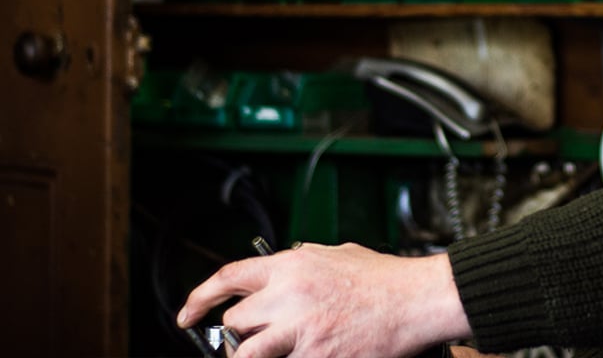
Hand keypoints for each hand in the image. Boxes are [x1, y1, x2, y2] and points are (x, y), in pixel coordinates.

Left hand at [177, 242, 471, 357]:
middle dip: (243, 332)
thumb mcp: (338, 254)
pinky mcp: (314, 357)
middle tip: (263, 337)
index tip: (187, 315)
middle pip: (235, 321)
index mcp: (291, 265)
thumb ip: (304, 261)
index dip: (199, 298)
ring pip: (246, 353)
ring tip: (279, 350)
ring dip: (256, 355)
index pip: (228, 278)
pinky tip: (311, 352)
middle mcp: (288, 295)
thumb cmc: (384, 279)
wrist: (415, 300)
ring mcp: (299, 330)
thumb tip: (283, 268)